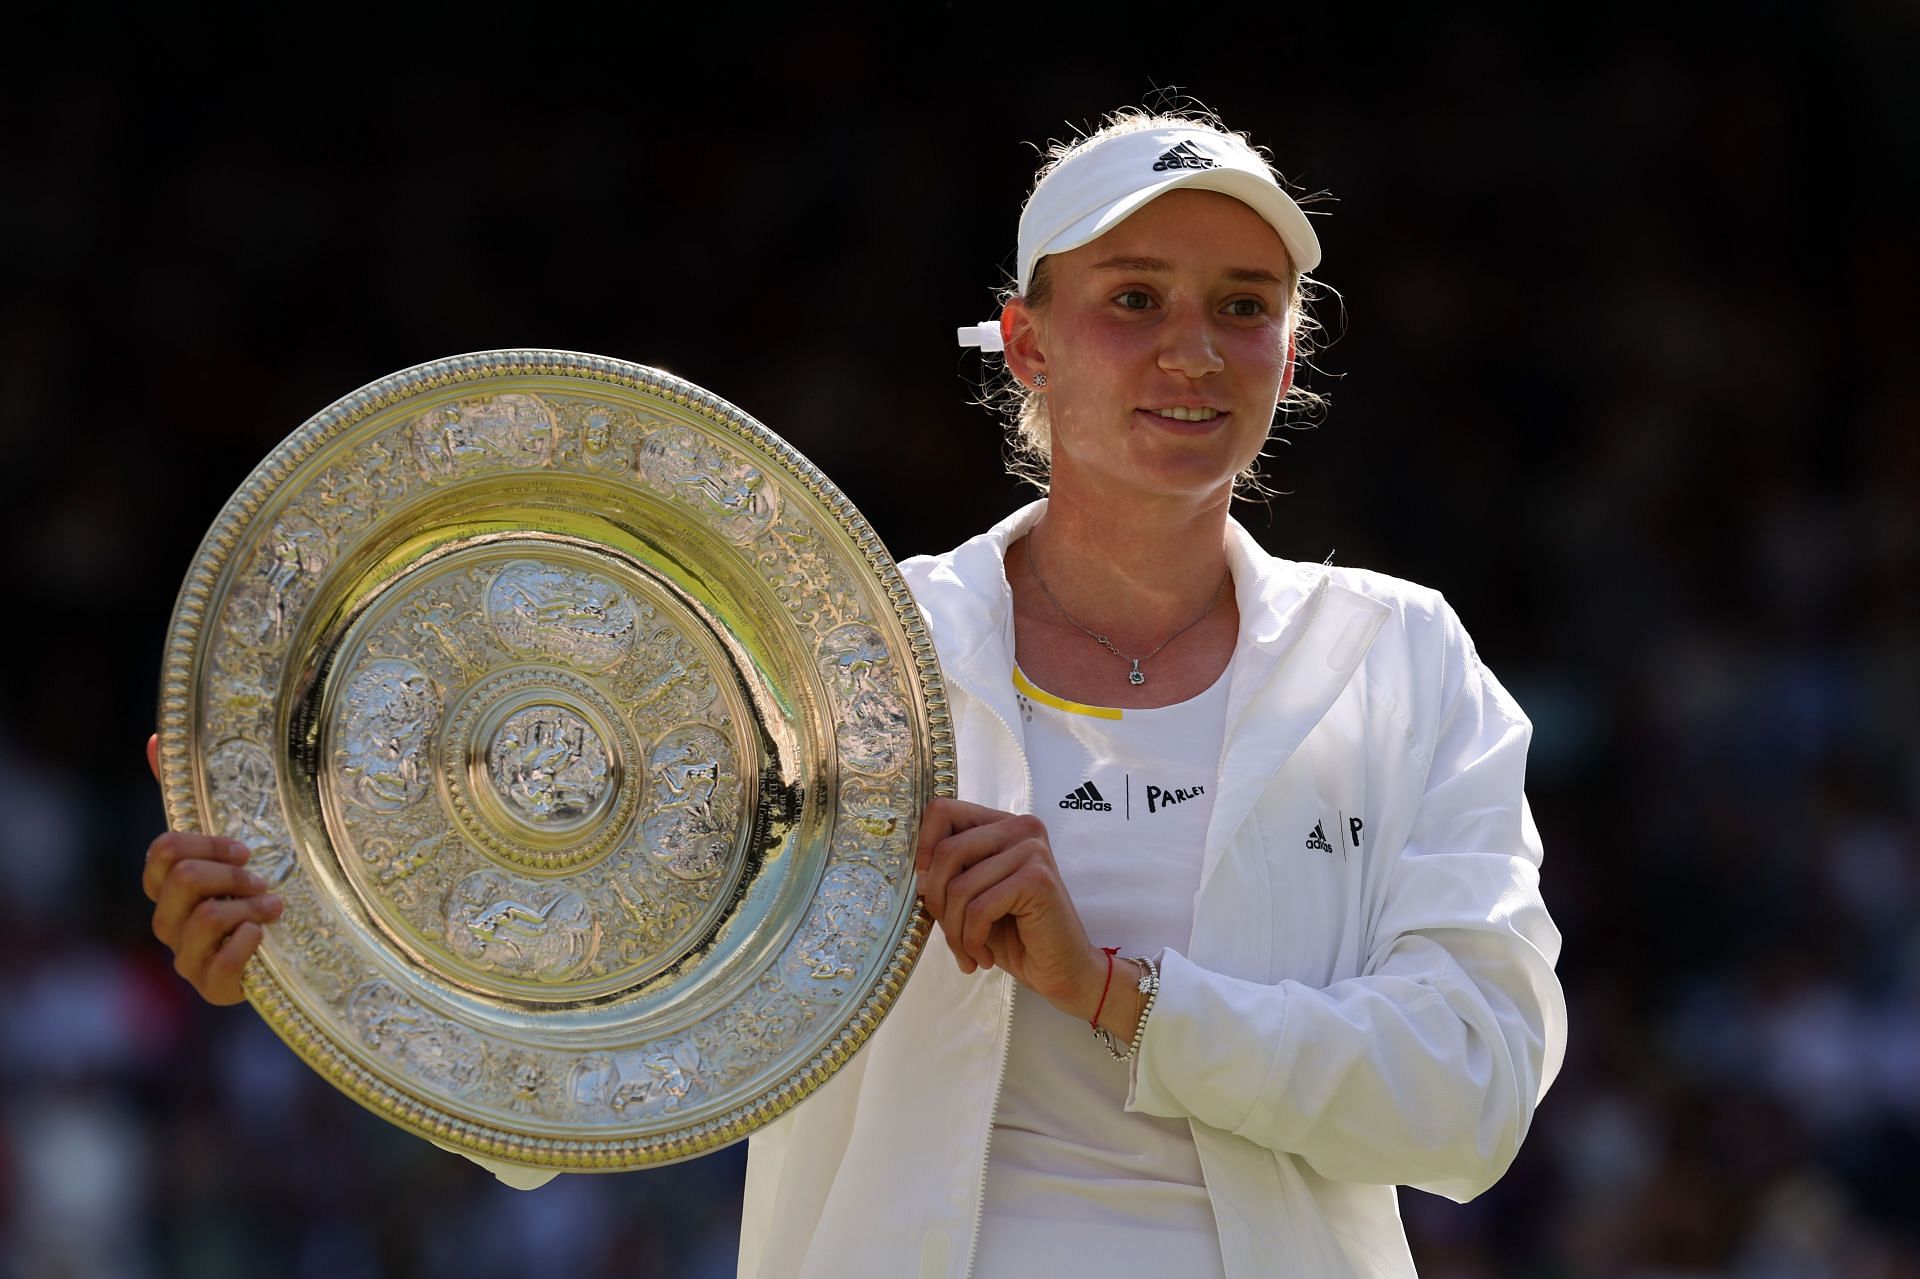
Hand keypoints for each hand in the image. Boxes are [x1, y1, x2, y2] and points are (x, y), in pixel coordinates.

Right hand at [143, 733, 282, 1004]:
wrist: (286, 952)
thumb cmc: (251, 890)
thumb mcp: (229, 843)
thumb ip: (192, 795)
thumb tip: (157, 739)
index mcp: (169, 886)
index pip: (163, 851)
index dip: (206, 843)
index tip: (246, 847)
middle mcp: (169, 922)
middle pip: (182, 879)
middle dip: (232, 873)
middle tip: (264, 878)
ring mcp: (187, 958)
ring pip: (203, 918)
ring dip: (248, 907)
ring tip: (275, 905)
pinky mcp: (211, 989)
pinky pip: (219, 967)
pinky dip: (248, 945)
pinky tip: (266, 935)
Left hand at [914, 797, 1106, 1019]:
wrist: (1062, 969)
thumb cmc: (1015, 935)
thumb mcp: (972, 898)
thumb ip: (949, 875)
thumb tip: (919, 876)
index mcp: (1001, 824)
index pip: (942, 811)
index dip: (924, 849)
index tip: (927, 888)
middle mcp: (1020, 827)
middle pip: (946, 851)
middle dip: (937, 902)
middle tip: (950, 934)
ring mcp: (1032, 849)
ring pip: (959, 886)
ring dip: (954, 932)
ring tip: (968, 953)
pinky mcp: (1038, 879)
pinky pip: (979, 908)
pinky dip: (971, 940)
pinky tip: (982, 957)